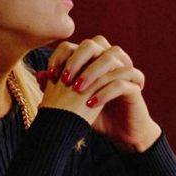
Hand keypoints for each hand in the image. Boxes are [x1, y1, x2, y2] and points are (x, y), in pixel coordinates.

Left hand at [45, 36, 159, 150]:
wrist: (121, 133)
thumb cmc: (96, 115)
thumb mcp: (73, 102)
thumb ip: (57, 88)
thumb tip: (39, 75)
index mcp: (97, 60)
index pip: (79, 45)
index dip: (63, 55)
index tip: (51, 75)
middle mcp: (113, 61)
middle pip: (97, 43)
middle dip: (78, 59)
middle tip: (65, 79)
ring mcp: (126, 72)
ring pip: (112, 58)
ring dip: (92, 72)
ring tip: (78, 90)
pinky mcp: (136, 87)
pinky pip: (122, 82)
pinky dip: (105, 92)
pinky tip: (91, 105)